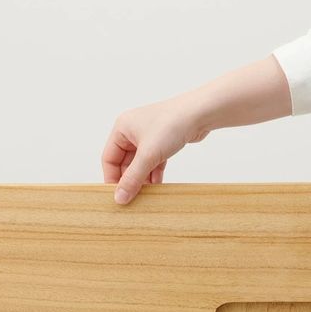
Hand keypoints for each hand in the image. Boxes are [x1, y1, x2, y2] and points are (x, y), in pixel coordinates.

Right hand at [101, 55, 290, 204]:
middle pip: (124, 163)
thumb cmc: (172, 124)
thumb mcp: (148, 155)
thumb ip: (133, 178)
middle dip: (130, 180)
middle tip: (132, 198)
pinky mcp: (162, 142)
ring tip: (146, 195)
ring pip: (139, 164)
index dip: (112, 178)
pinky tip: (157, 186)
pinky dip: (154, 174)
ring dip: (142, 179)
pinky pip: (152, 162)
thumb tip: (120, 198)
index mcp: (121, 128)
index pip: (108, 158)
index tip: (117, 196)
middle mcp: (132, 131)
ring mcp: (148, 137)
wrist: (201, 113)